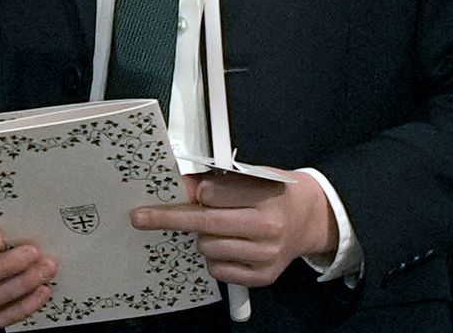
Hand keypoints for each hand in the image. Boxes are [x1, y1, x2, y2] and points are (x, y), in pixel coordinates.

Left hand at [133, 169, 336, 287]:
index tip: (188, 191)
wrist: (311, 219)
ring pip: (208, 248)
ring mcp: (266, 256)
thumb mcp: (256, 176)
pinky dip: (215, 257)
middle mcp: (268, 228)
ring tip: (220, 228)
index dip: (198, 192)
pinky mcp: (262, 277)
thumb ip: (221, 181)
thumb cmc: (277, 193)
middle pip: (205, 224)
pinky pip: (218, 270)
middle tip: (140, 217)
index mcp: (268, 196)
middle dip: (169, 218)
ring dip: (203, 237)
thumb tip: (183, 187)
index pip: (215, 194)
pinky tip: (229, 245)